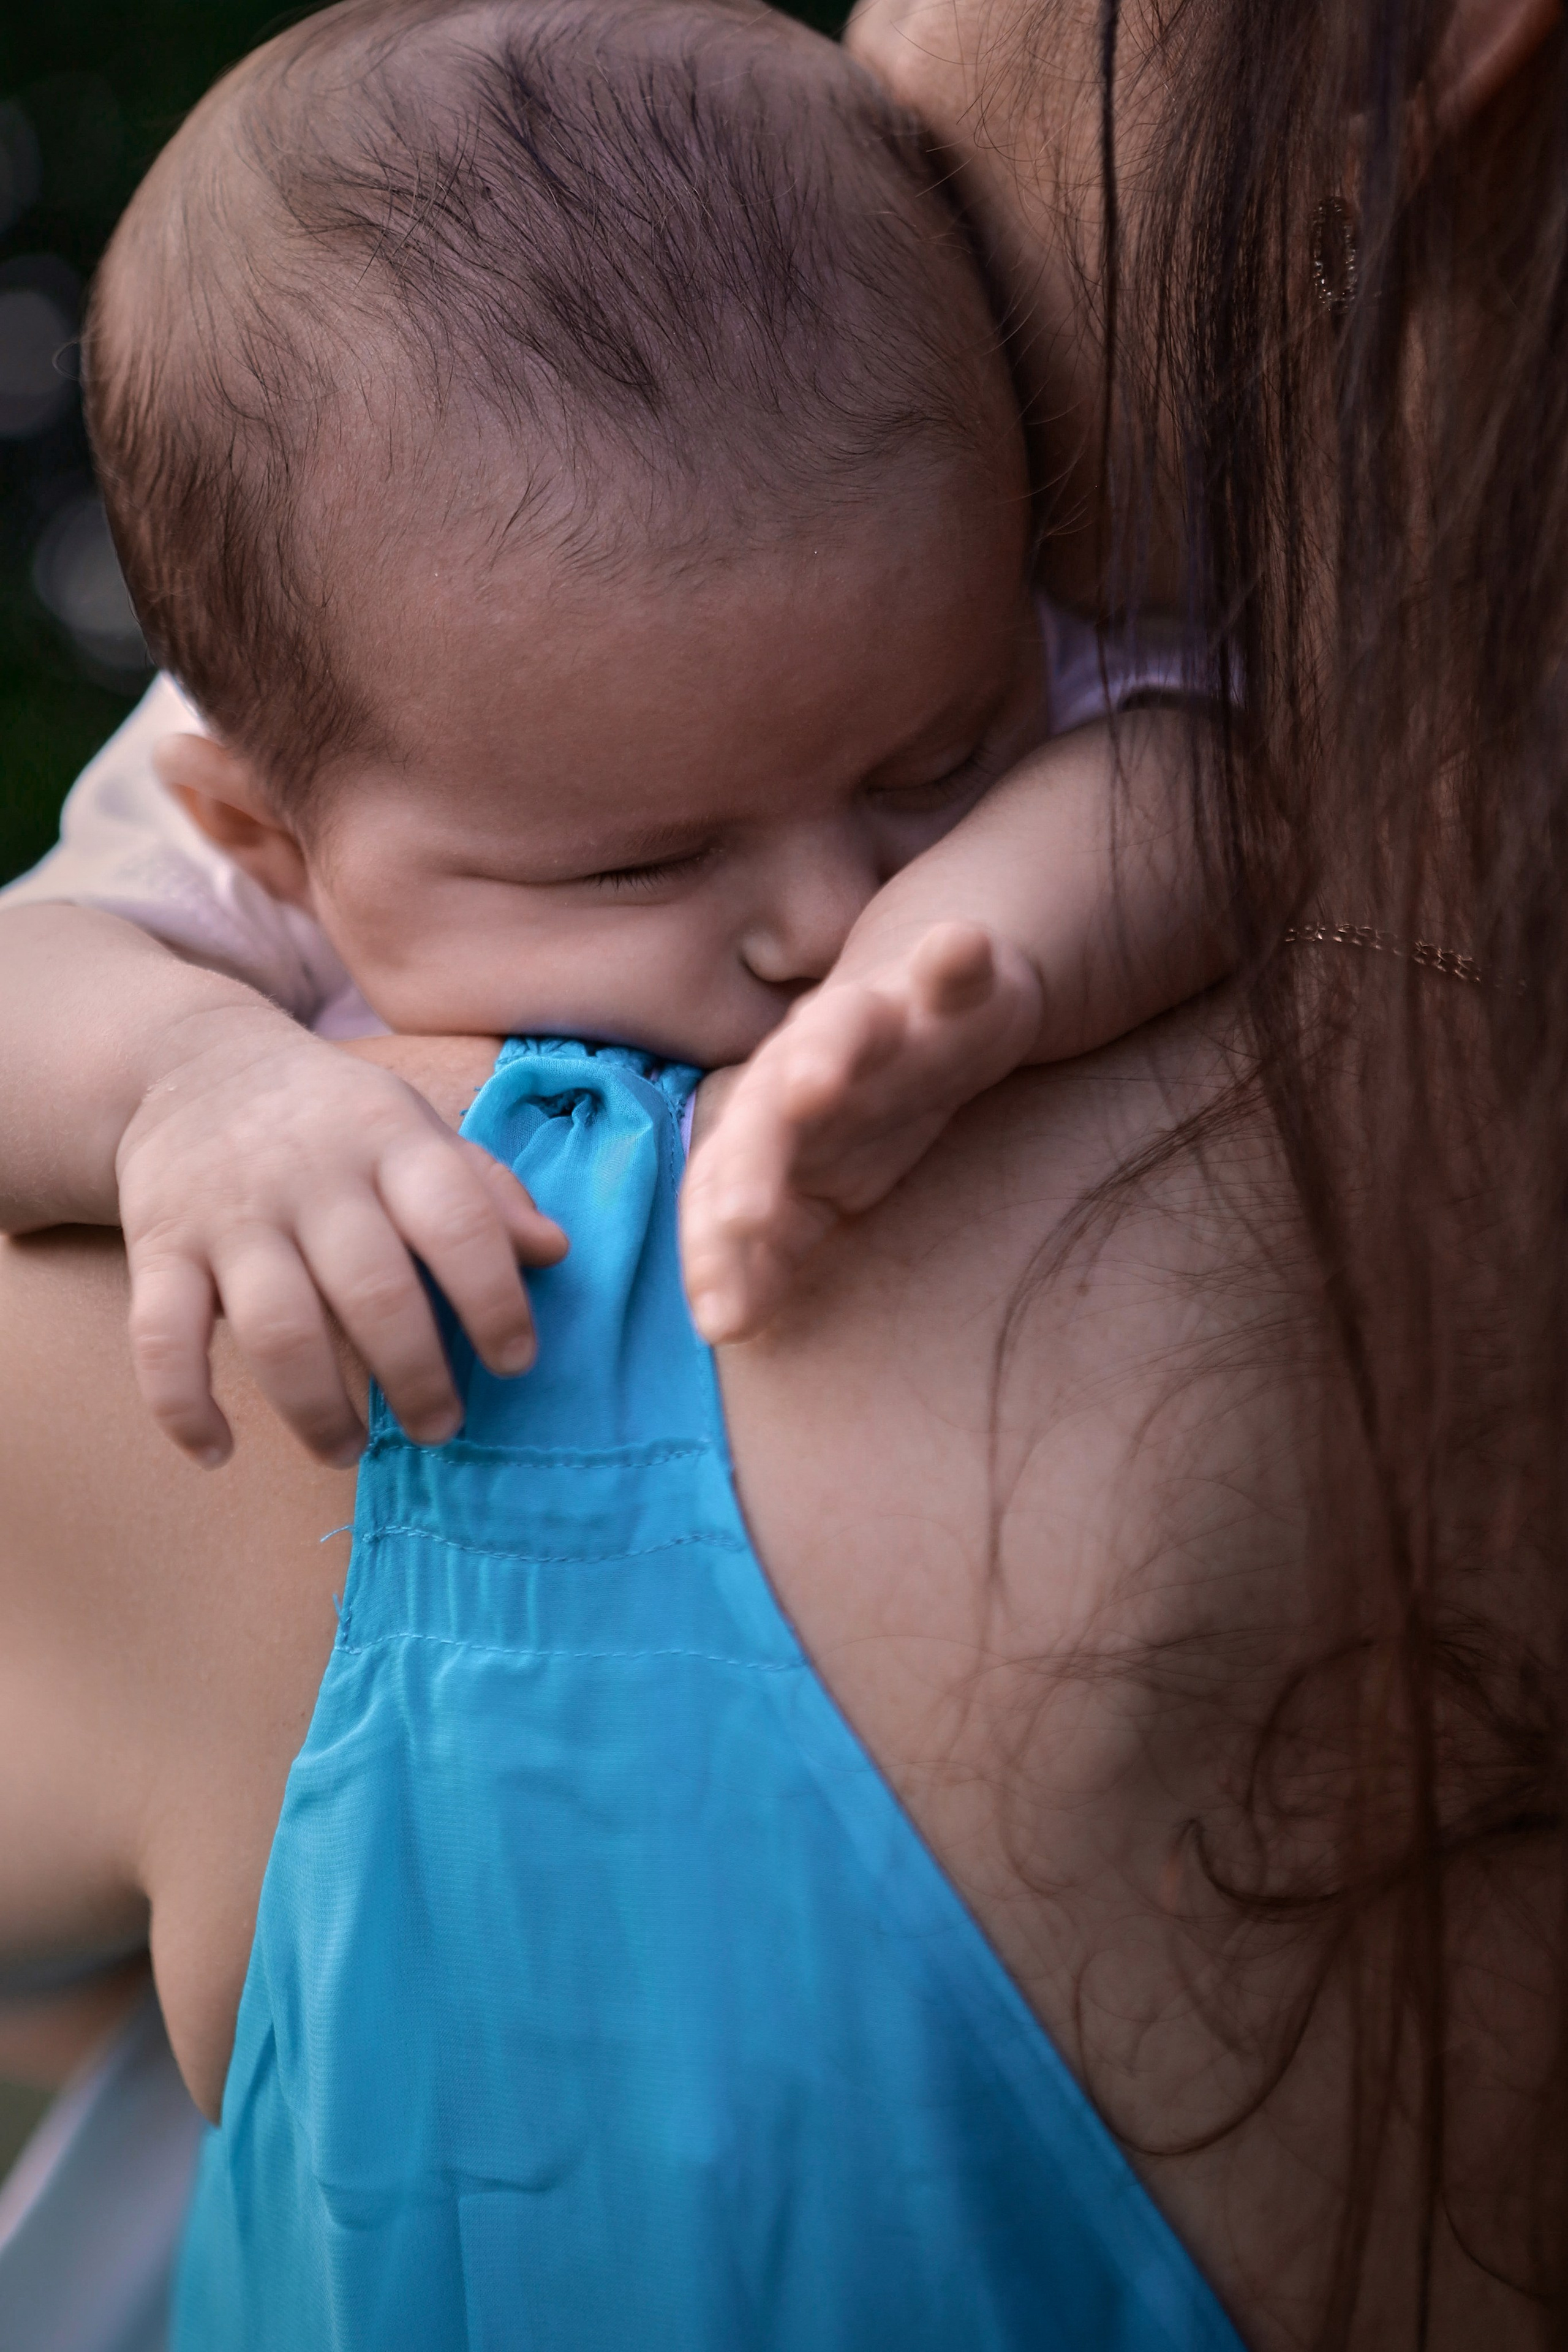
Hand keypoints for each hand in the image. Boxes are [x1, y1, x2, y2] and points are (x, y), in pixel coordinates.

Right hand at [116, 1006, 564, 1465]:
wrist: (189, 1064)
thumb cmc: (332, 1118)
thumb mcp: (413, 1127)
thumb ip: (484, 1189)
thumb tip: (556, 1251)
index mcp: (389, 1141)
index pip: (456, 1221)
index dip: (494, 1300)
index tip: (515, 1362)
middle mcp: (310, 1177)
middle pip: (373, 1291)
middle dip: (415, 1376)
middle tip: (440, 1428)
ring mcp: (229, 1215)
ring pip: (276, 1330)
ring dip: (317, 1410)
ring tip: (348, 1450)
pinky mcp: (159, 1247)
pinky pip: (160, 1340)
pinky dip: (183, 1407)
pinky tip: (219, 1451)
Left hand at [681, 922, 1041, 1342]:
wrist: (927, 1013)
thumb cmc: (860, 1112)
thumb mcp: (820, 1192)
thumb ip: (775, 1250)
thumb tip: (724, 1326)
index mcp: (766, 1124)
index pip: (722, 1185)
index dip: (713, 1247)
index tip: (718, 1319)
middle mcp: (801, 1063)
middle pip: (764, 1111)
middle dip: (753, 1164)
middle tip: (742, 1219)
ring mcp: (871, 1017)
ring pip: (837, 1029)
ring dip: (822, 1053)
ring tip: (812, 1084)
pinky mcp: (945, 982)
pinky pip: (951, 964)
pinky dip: (955, 954)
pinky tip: (960, 947)